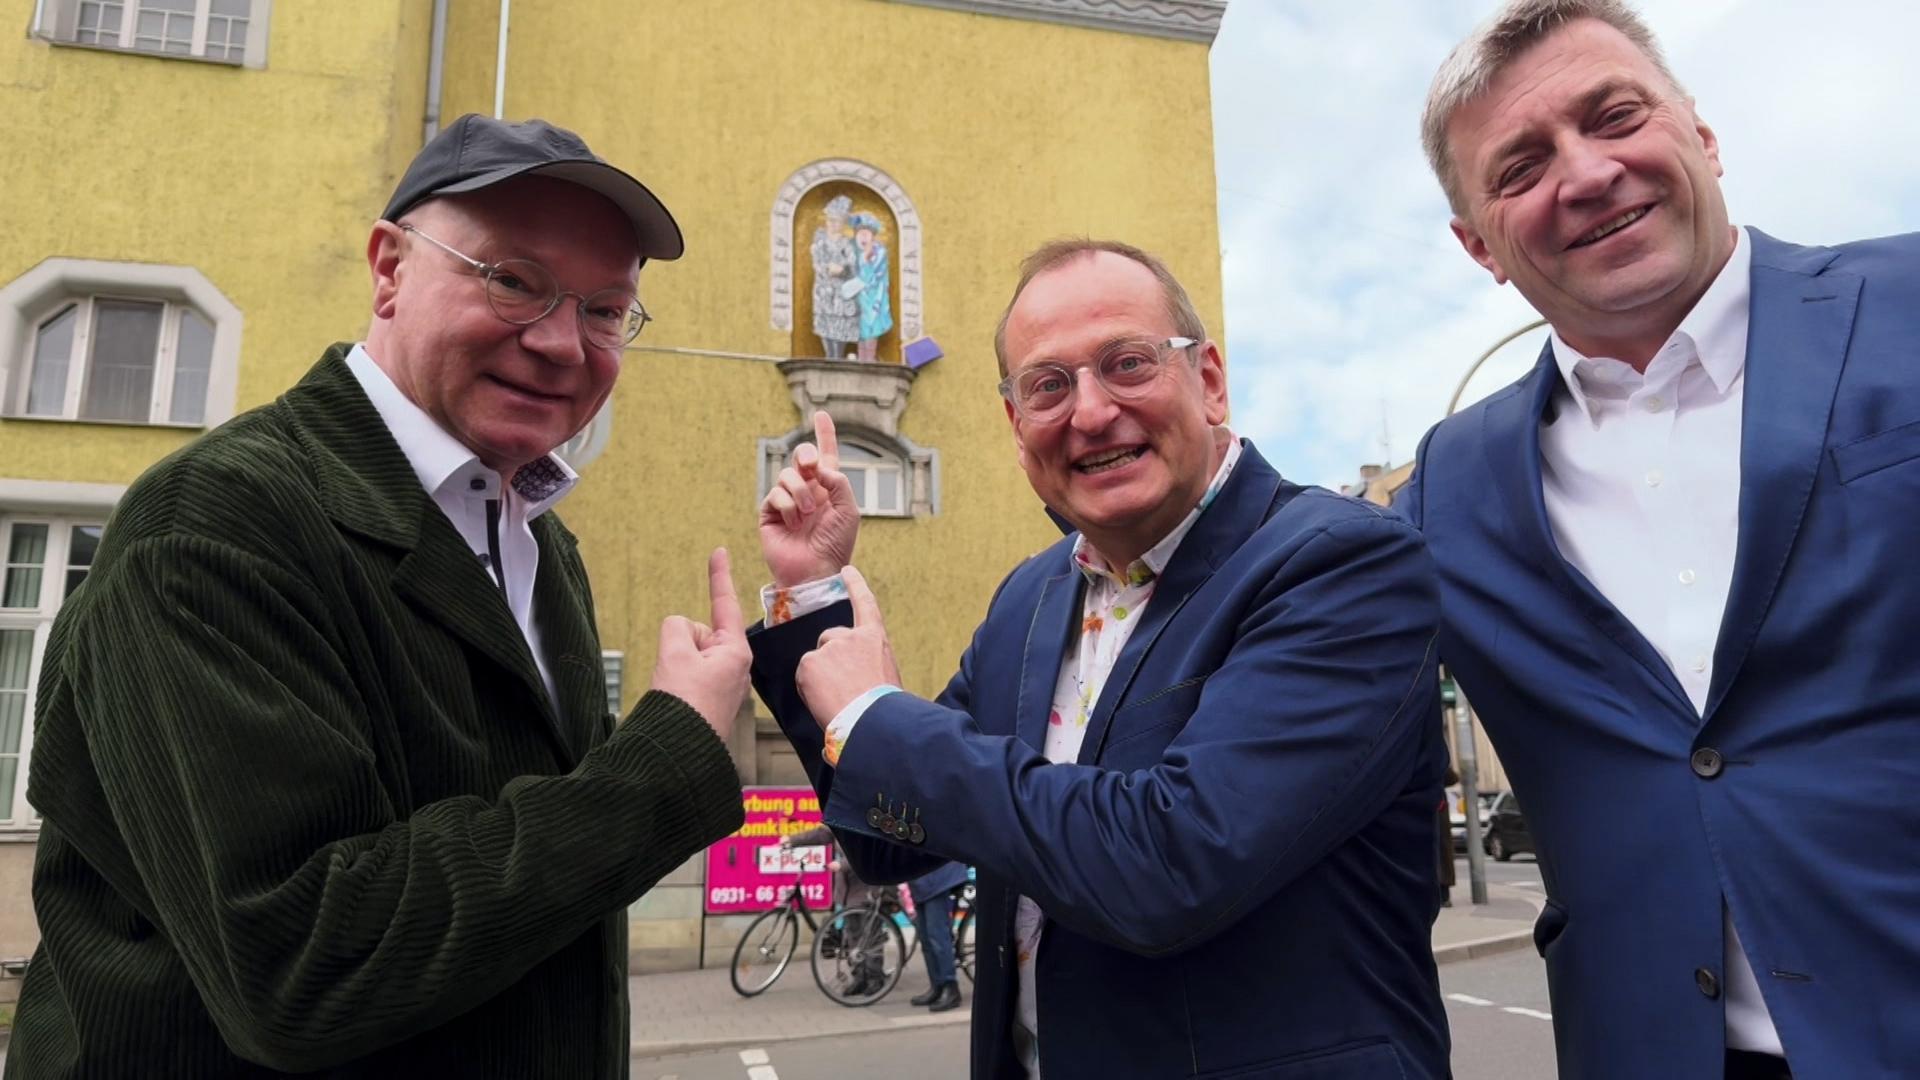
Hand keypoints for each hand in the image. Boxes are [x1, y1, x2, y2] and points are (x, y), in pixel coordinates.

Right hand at [650, 548, 751, 742]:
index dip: (719, 576)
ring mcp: (723, 683)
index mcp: (735, 652)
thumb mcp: (674, 652)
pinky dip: (676, 679)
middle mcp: (735, 666)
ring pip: (688, 653)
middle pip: (698, 632)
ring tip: (676, 690)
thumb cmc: (683, 704)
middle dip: (681, 644)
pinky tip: (675, 699)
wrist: (676, 752)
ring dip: (676, 664)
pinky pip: (687, 673)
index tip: (721, 550)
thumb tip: (681, 633)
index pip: (724, 604)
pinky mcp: (710, 698)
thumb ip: (677, 627)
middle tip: (677, 673)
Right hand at [759, 411, 860, 586]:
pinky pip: (775, 494)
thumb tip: (821, 468)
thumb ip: (840, 482)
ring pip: (787, 475)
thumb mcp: (849, 510)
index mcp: (829, 488)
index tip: (822, 413)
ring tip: (807, 514)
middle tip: (812, 466)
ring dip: (800, 491)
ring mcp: (787, 501)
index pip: (826, 455)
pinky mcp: (770, 512)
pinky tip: (793, 522)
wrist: (815, 570)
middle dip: (805, 454)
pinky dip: (787, 505)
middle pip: (801, 457)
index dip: (825, 433)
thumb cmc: (836, 544)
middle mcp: (807, 490)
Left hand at [795, 565, 901, 726]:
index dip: (855, 585)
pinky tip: (825, 701)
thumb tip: (852, 677)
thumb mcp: (884, 675)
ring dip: (821, 678)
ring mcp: (829, 647)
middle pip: (829, 641)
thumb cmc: (883, 706)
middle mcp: (851, 636)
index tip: (846, 570)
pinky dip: (810, 689)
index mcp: (874, 639)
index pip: (865, 604)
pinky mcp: (810, 661)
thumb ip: (866, 664)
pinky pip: (804, 676)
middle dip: (830, 661)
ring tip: (837, 699)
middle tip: (841, 687)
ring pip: (815, 662)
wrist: (873, 720)